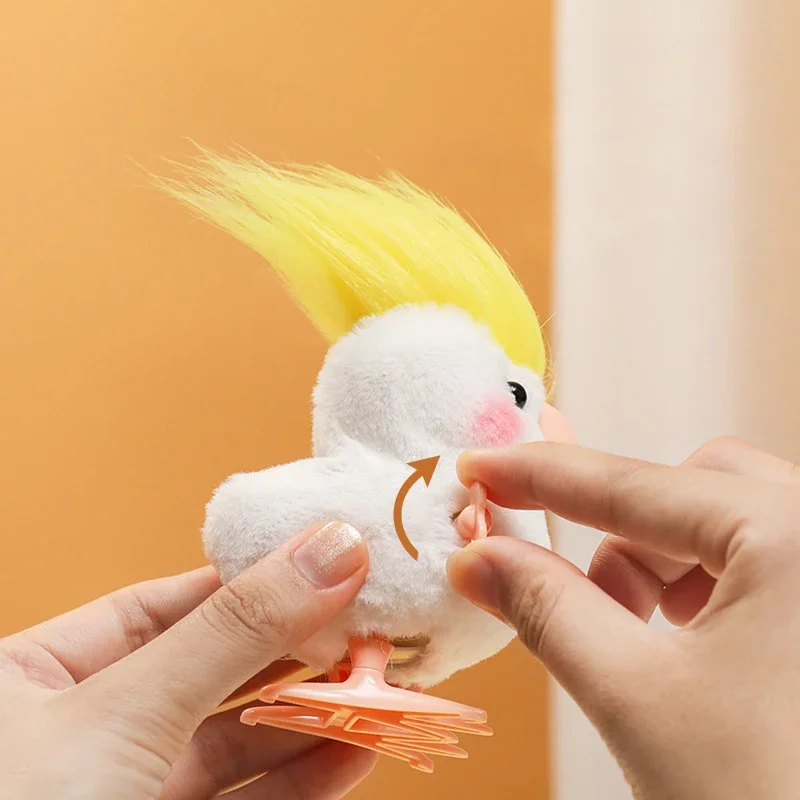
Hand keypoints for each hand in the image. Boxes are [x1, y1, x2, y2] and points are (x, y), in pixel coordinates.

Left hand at [0, 521, 374, 799]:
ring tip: (381, 689)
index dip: (248, 581)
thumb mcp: (123, 714)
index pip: (162, 606)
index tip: (325, 564)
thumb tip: (331, 547)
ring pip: (234, 744)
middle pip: (211, 671)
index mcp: (33, 678)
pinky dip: (301, 780)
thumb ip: (233, 630)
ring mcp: (123, 797)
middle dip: (296, 652)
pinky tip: (352, 752)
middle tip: (370, 627)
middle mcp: (79, 734)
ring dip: (312, 719)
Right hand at [448, 438, 799, 798]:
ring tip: (652, 646)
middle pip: (694, 488)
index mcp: (795, 536)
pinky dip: (714, 588)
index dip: (540, 476)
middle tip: (594, 606)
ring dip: (668, 567)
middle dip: (626, 538)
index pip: (633, 486)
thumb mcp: (636, 699)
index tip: (481, 470)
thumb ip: (545, 607)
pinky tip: (705, 655)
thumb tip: (478, 560)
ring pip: (731, 522)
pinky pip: (770, 559)